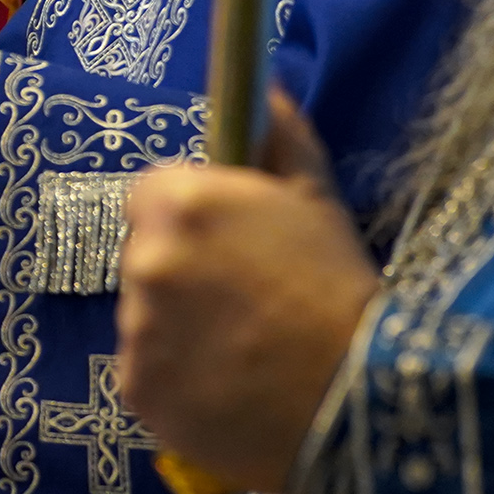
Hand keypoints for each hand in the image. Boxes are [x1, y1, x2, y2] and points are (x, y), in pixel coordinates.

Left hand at [115, 93, 381, 493]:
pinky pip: (147, 372)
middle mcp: (145, 260)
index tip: (229, 241)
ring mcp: (136, 328)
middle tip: (246, 300)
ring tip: (244, 351)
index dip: (189, 216)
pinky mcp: (136, 388)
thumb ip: (280, 141)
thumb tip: (264, 91)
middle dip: (182, 270)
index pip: (152, 194)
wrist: (357, 402)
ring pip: (145, 316)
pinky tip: (230, 388)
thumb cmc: (343, 291)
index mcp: (183, 204)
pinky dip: (177, 380)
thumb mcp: (319, 202)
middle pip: (145, 254)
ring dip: (178, 327)